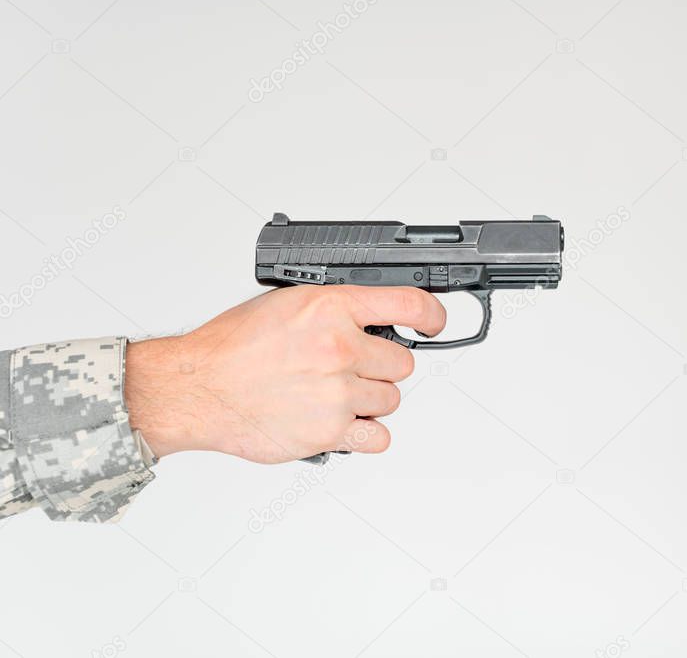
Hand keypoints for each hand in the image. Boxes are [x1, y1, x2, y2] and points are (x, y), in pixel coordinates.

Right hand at [123, 286, 445, 462]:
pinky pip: (378, 437)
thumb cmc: (232, 347)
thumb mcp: (287, 304)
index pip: (410, 305)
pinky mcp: (331, 431)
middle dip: (380, 366)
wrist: (197, 388)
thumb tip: (374, 319)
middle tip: (347, 367)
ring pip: (390, 399)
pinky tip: (342, 422)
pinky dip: (365, 433)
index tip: (434, 324)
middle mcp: (339, 348)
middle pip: (402, 362)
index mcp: (331, 308)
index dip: (431, 316)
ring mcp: (338, 392)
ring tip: (331, 393)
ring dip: (369, 399)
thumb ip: (336, 309)